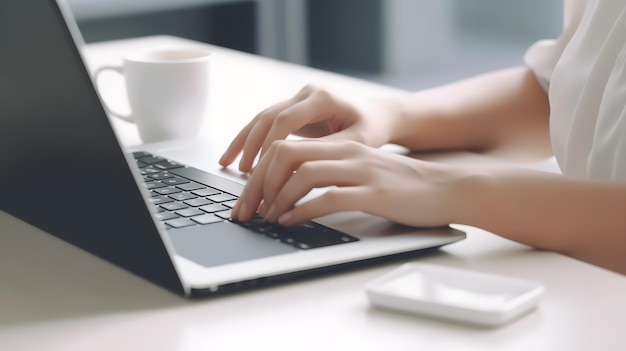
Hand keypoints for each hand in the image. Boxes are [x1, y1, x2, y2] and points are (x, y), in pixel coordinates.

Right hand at [219, 84, 397, 172]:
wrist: (379, 114)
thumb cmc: (372, 129)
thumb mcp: (357, 142)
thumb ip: (327, 151)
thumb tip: (295, 169)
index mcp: (323, 98)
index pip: (287, 119)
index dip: (270, 145)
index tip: (258, 169)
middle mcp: (307, 93)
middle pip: (268, 117)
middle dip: (251, 147)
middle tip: (240, 174)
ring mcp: (298, 99)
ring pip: (262, 119)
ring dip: (244, 142)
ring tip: (227, 164)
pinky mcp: (294, 109)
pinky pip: (266, 124)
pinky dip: (250, 140)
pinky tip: (237, 157)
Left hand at [231, 139, 469, 227]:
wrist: (446, 188)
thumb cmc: (401, 186)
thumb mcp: (361, 172)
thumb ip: (330, 174)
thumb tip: (290, 190)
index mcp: (341, 146)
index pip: (285, 146)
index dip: (259, 170)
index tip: (247, 195)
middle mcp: (348, 153)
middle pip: (286, 155)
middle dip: (258, 184)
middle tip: (247, 210)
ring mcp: (361, 172)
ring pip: (303, 174)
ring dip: (278, 197)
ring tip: (268, 217)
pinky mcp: (375, 194)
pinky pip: (328, 198)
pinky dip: (302, 210)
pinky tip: (291, 221)